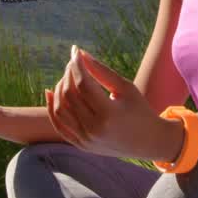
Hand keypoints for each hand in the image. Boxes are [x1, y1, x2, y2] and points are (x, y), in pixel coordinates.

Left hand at [46, 45, 180, 161]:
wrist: (147, 142)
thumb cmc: (139, 109)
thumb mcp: (125, 88)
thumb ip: (102, 71)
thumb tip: (80, 54)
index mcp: (108, 114)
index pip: (83, 84)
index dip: (77, 65)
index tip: (76, 51)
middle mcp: (94, 129)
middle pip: (70, 95)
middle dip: (68, 74)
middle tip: (73, 63)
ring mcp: (86, 140)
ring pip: (60, 109)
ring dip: (60, 89)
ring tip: (68, 77)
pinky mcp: (81, 145)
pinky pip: (59, 125)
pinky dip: (52, 108)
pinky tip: (51, 92)